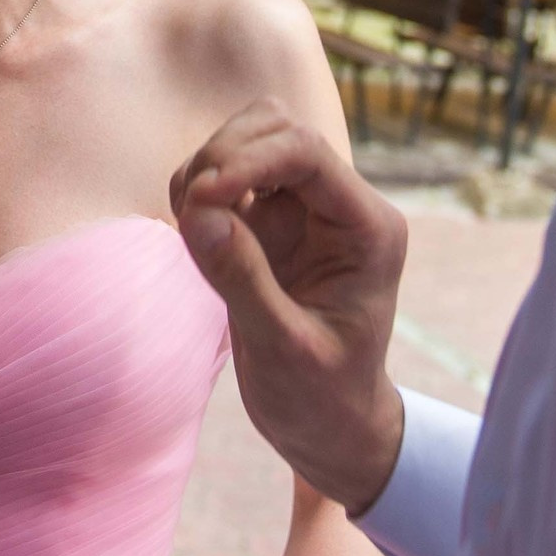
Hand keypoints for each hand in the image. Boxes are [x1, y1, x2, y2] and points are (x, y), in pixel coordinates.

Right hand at [171, 98, 410, 512]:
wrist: (328, 426)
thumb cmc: (322, 399)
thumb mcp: (283, 350)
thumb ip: (243, 280)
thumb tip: (198, 213)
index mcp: (368, 229)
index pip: (307, 152)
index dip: (247, 159)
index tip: (199, 197)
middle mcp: (340, 207)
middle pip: (278, 128)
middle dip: (224, 155)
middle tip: (187, 210)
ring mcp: (304, 209)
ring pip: (251, 138)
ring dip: (208, 165)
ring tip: (187, 220)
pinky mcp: (271, 221)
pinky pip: (230, 173)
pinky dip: (199, 185)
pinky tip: (190, 226)